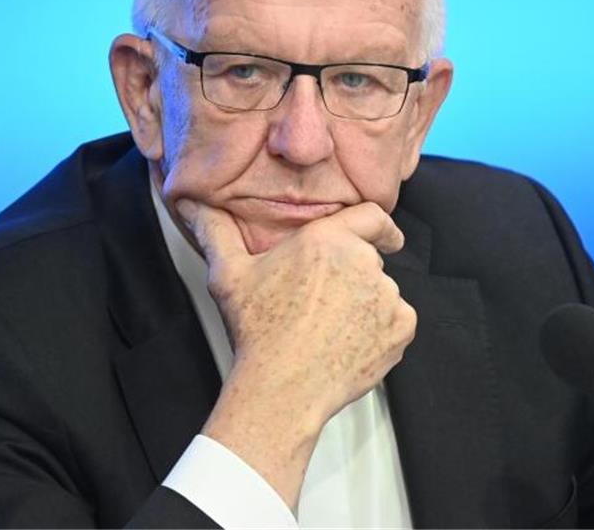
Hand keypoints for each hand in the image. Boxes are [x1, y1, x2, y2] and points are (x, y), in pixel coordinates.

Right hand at [176, 199, 416, 509]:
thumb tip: (193, 205)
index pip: (371, 215)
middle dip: (350, 276)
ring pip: (381, 292)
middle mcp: (362, 262)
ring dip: (364, 304)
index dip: (381, 226)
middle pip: (367, 259)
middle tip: (320, 302)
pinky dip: (380, 330)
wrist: (282, 388)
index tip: (388, 236)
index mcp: (326, 240)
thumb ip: (214, 232)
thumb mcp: (228, 275)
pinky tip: (347, 341)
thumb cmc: (257, 332)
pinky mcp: (400, 328)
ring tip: (329, 326)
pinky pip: (396, 321)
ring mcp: (386, 296)